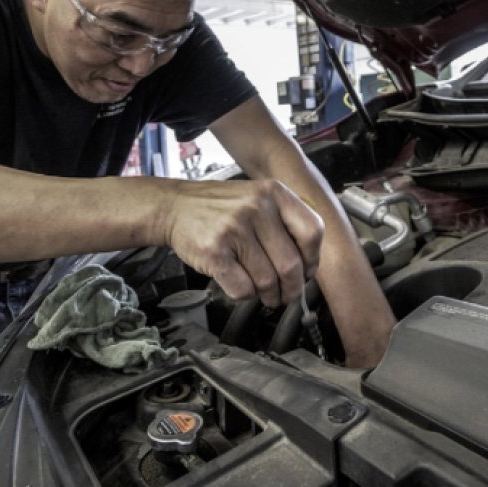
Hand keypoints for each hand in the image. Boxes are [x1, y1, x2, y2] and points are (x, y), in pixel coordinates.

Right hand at [163, 179, 322, 306]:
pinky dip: (245, 295)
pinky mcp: (214, 251)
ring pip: (267, 281)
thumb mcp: (259, 198)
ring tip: (264, 293)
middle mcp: (256, 207)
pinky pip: (242, 288)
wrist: (175, 207)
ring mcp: (234, 229)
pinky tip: (240, 284)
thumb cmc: (221, 209)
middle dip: (291, 289)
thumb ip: (286, 221)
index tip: (306, 272)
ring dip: (268, 295)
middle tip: (286, 295)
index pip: (312, 231)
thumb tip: (309, 265)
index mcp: (274, 193)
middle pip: (291, 264)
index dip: (312, 260)